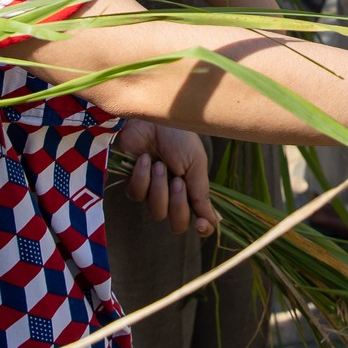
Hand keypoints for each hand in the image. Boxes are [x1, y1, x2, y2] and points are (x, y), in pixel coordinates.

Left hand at [116, 119, 218, 236]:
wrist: (152, 119)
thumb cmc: (178, 136)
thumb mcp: (196, 163)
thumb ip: (201, 194)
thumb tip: (214, 222)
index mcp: (193, 189)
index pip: (199, 221)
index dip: (202, 228)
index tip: (200, 224)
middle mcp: (174, 195)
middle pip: (177, 224)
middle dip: (178, 205)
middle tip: (178, 181)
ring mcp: (153, 191)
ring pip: (157, 212)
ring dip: (159, 188)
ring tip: (159, 165)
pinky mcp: (134, 183)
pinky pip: (137, 195)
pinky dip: (142, 178)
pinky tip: (144, 160)